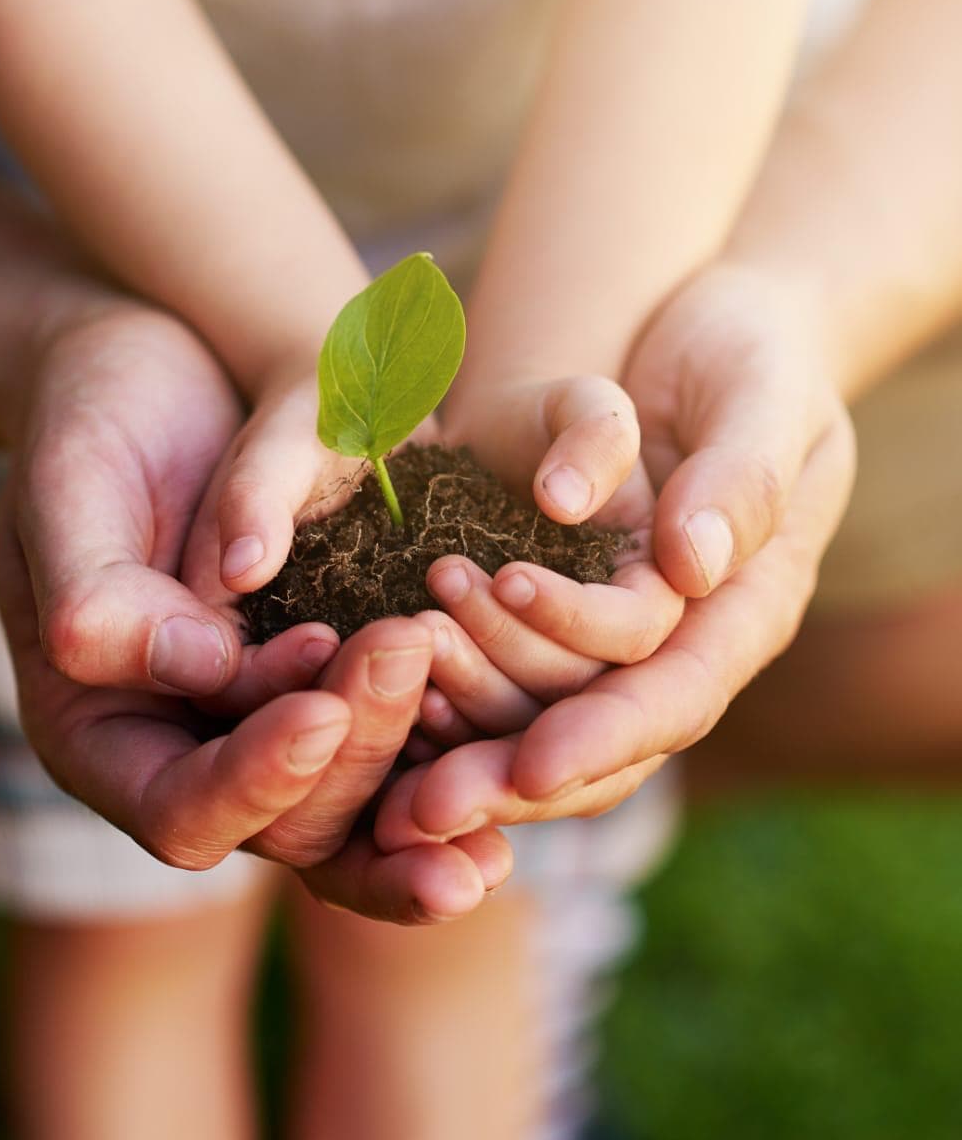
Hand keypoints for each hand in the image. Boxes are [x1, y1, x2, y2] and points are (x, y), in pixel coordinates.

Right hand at [0, 299, 509, 921]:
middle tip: (409, 653)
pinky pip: (397, 741)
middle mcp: (195, 746)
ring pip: (358, 803)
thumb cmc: (88, 418)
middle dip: (358, 755)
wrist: (161, 367)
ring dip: (424, 777)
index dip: (254, 779)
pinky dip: (452, 748)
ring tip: (496, 729)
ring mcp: (271, 717)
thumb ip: (99, 592)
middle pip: (289, 823)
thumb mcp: (66, 486)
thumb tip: (198, 668)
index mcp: (102, 731)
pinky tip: (520, 744)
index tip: (319, 710)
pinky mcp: (335, 675)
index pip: (180, 810)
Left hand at [375, 263, 854, 844]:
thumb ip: (739, 477)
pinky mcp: (558, 611)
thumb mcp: (761, 393)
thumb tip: (691, 565)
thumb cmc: (747, 352)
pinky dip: (444, 694)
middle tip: (421, 809)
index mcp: (746, 609)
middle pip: (601, 740)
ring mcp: (617, 635)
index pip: (676, 693)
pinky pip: (504, 676)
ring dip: (463, 731)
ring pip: (542, 717)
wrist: (698, 330)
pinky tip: (379, 701)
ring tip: (382, 727)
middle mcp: (682, 642)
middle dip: (511, 776)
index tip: (531, 766)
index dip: (604, 735)